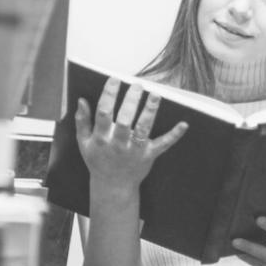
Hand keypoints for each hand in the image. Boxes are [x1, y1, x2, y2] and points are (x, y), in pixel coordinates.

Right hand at [74, 77, 186, 198]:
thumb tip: (81, 100)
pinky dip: (174, 135)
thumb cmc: (98, 161)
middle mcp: (118, 144)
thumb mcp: (83, 143)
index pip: (104, 113)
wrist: (113, 185)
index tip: (114, 80)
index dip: (108, 95)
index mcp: (101, 138)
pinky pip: (163, 144)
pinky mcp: (149, 155)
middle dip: (131, 101)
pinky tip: (183, 124)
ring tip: (155, 95)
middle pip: (125, 120)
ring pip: (143, 129)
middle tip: (137, 85)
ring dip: (150, 111)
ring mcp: (135, 150)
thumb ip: (82, 121)